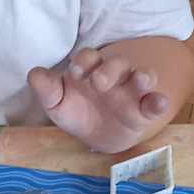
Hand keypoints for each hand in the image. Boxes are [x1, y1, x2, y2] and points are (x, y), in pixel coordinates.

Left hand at [28, 47, 169, 153]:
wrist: (96, 135)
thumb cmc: (77, 111)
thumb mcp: (57, 104)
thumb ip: (47, 90)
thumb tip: (34, 74)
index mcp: (90, 70)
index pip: (89, 57)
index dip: (83, 62)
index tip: (75, 73)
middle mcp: (114, 76)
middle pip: (117, 64)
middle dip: (110, 69)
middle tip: (99, 82)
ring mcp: (132, 92)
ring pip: (141, 76)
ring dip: (142, 76)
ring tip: (141, 80)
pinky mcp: (144, 110)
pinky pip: (154, 102)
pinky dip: (159, 101)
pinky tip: (160, 102)